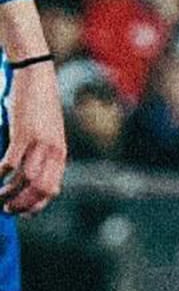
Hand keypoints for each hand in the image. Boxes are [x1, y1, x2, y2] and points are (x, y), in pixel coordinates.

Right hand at [0, 66, 66, 214]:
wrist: (37, 77)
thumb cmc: (39, 106)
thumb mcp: (48, 132)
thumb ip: (43, 153)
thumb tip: (28, 176)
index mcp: (60, 153)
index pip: (52, 190)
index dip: (36, 206)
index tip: (23, 213)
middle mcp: (53, 151)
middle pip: (40, 190)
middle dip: (21, 205)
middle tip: (6, 209)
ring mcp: (39, 144)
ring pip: (24, 181)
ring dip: (7, 194)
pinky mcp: (23, 135)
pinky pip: (9, 164)